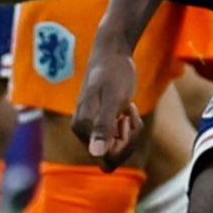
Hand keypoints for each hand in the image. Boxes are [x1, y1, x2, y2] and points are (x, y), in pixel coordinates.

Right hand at [69, 47, 146, 168]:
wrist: (112, 53)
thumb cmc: (113, 72)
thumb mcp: (113, 99)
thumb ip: (103, 126)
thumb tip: (96, 153)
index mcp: (81, 128)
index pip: (106, 159)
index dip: (122, 146)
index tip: (126, 121)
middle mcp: (83, 132)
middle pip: (112, 156)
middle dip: (128, 139)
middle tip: (131, 113)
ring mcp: (92, 129)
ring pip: (117, 149)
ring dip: (130, 132)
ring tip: (129, 109)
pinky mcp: (102, 124)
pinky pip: (119, 140)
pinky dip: (129, 127)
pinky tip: (127, 108)